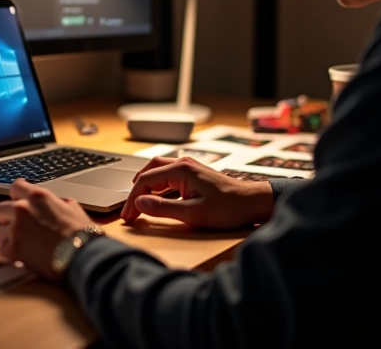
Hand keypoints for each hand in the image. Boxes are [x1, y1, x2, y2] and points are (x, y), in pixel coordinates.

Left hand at [0, 179, 94, 280]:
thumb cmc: (82, 234)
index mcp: (38, 196)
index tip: (17, 202)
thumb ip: (58, 203)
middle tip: (18, 227)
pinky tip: (19, 256)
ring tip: (20, 244)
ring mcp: (16, 229)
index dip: (16, 196)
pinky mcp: (13, 249)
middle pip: (0, 209)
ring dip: (7, 238)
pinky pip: (0, 250)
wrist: (83, 256)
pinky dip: (8, 254)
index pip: (15, 187)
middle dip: (8, 218)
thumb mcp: (73, 209)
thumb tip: (59, 204)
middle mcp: (23, 209)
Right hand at [120, 157, 274, 229]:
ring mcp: (189, 167)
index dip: (133, 200)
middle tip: (129, 210)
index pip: (145, 181)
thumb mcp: (193, 214)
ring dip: (145, 186)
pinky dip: (157, 186)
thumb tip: (140, 204)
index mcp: (181, 170)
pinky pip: (168, 176)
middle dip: (136, 190)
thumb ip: (164, 209)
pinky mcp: (194, 174)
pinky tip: (155, 198)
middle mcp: (183, 164)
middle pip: (149, 170)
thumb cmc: (228, 208)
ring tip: (137, 203)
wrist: (253, 203)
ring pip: (158, 171)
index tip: (127, 217)